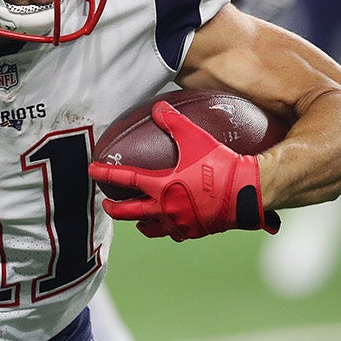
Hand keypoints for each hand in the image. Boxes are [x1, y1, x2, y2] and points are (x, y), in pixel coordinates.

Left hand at [88, 101, 278, 240]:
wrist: (249, 192)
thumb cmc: (223, 164)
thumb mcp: (196, 138)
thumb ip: (175, 122)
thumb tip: (158, 107)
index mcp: (162, 186)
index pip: (126, 180)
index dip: (106, 174)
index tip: (92, 171)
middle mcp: (166, 208)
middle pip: (130, 213)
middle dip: (115, 210)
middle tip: (106, 205)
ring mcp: (180, 223)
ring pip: (151, 228)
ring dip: (140, 222)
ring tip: (137, 218)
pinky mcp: (195, 231)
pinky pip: (174, 233)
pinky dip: (167, 229)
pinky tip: (170, 224)